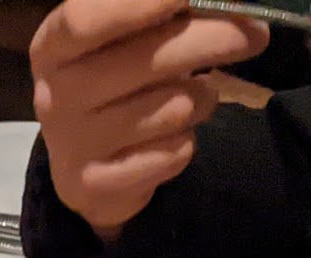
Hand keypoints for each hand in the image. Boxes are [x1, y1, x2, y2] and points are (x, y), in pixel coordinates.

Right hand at [31, 0, 267, 235]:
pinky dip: (186, 142)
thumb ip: (161, 12)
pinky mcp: (97, 185)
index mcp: (53, 47)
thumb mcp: (121, 37)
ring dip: (201, 99)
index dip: (138, 4)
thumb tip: (217, 0)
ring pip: (171, 109)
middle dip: (212, 40)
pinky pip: (173, 153)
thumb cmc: (112, 82)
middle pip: (147, 60)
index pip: (85, 19)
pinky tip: (175, 136)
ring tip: (198, 96)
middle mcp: (54, 95)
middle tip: (257, 32)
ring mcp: (73, 144)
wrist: (86, 167)